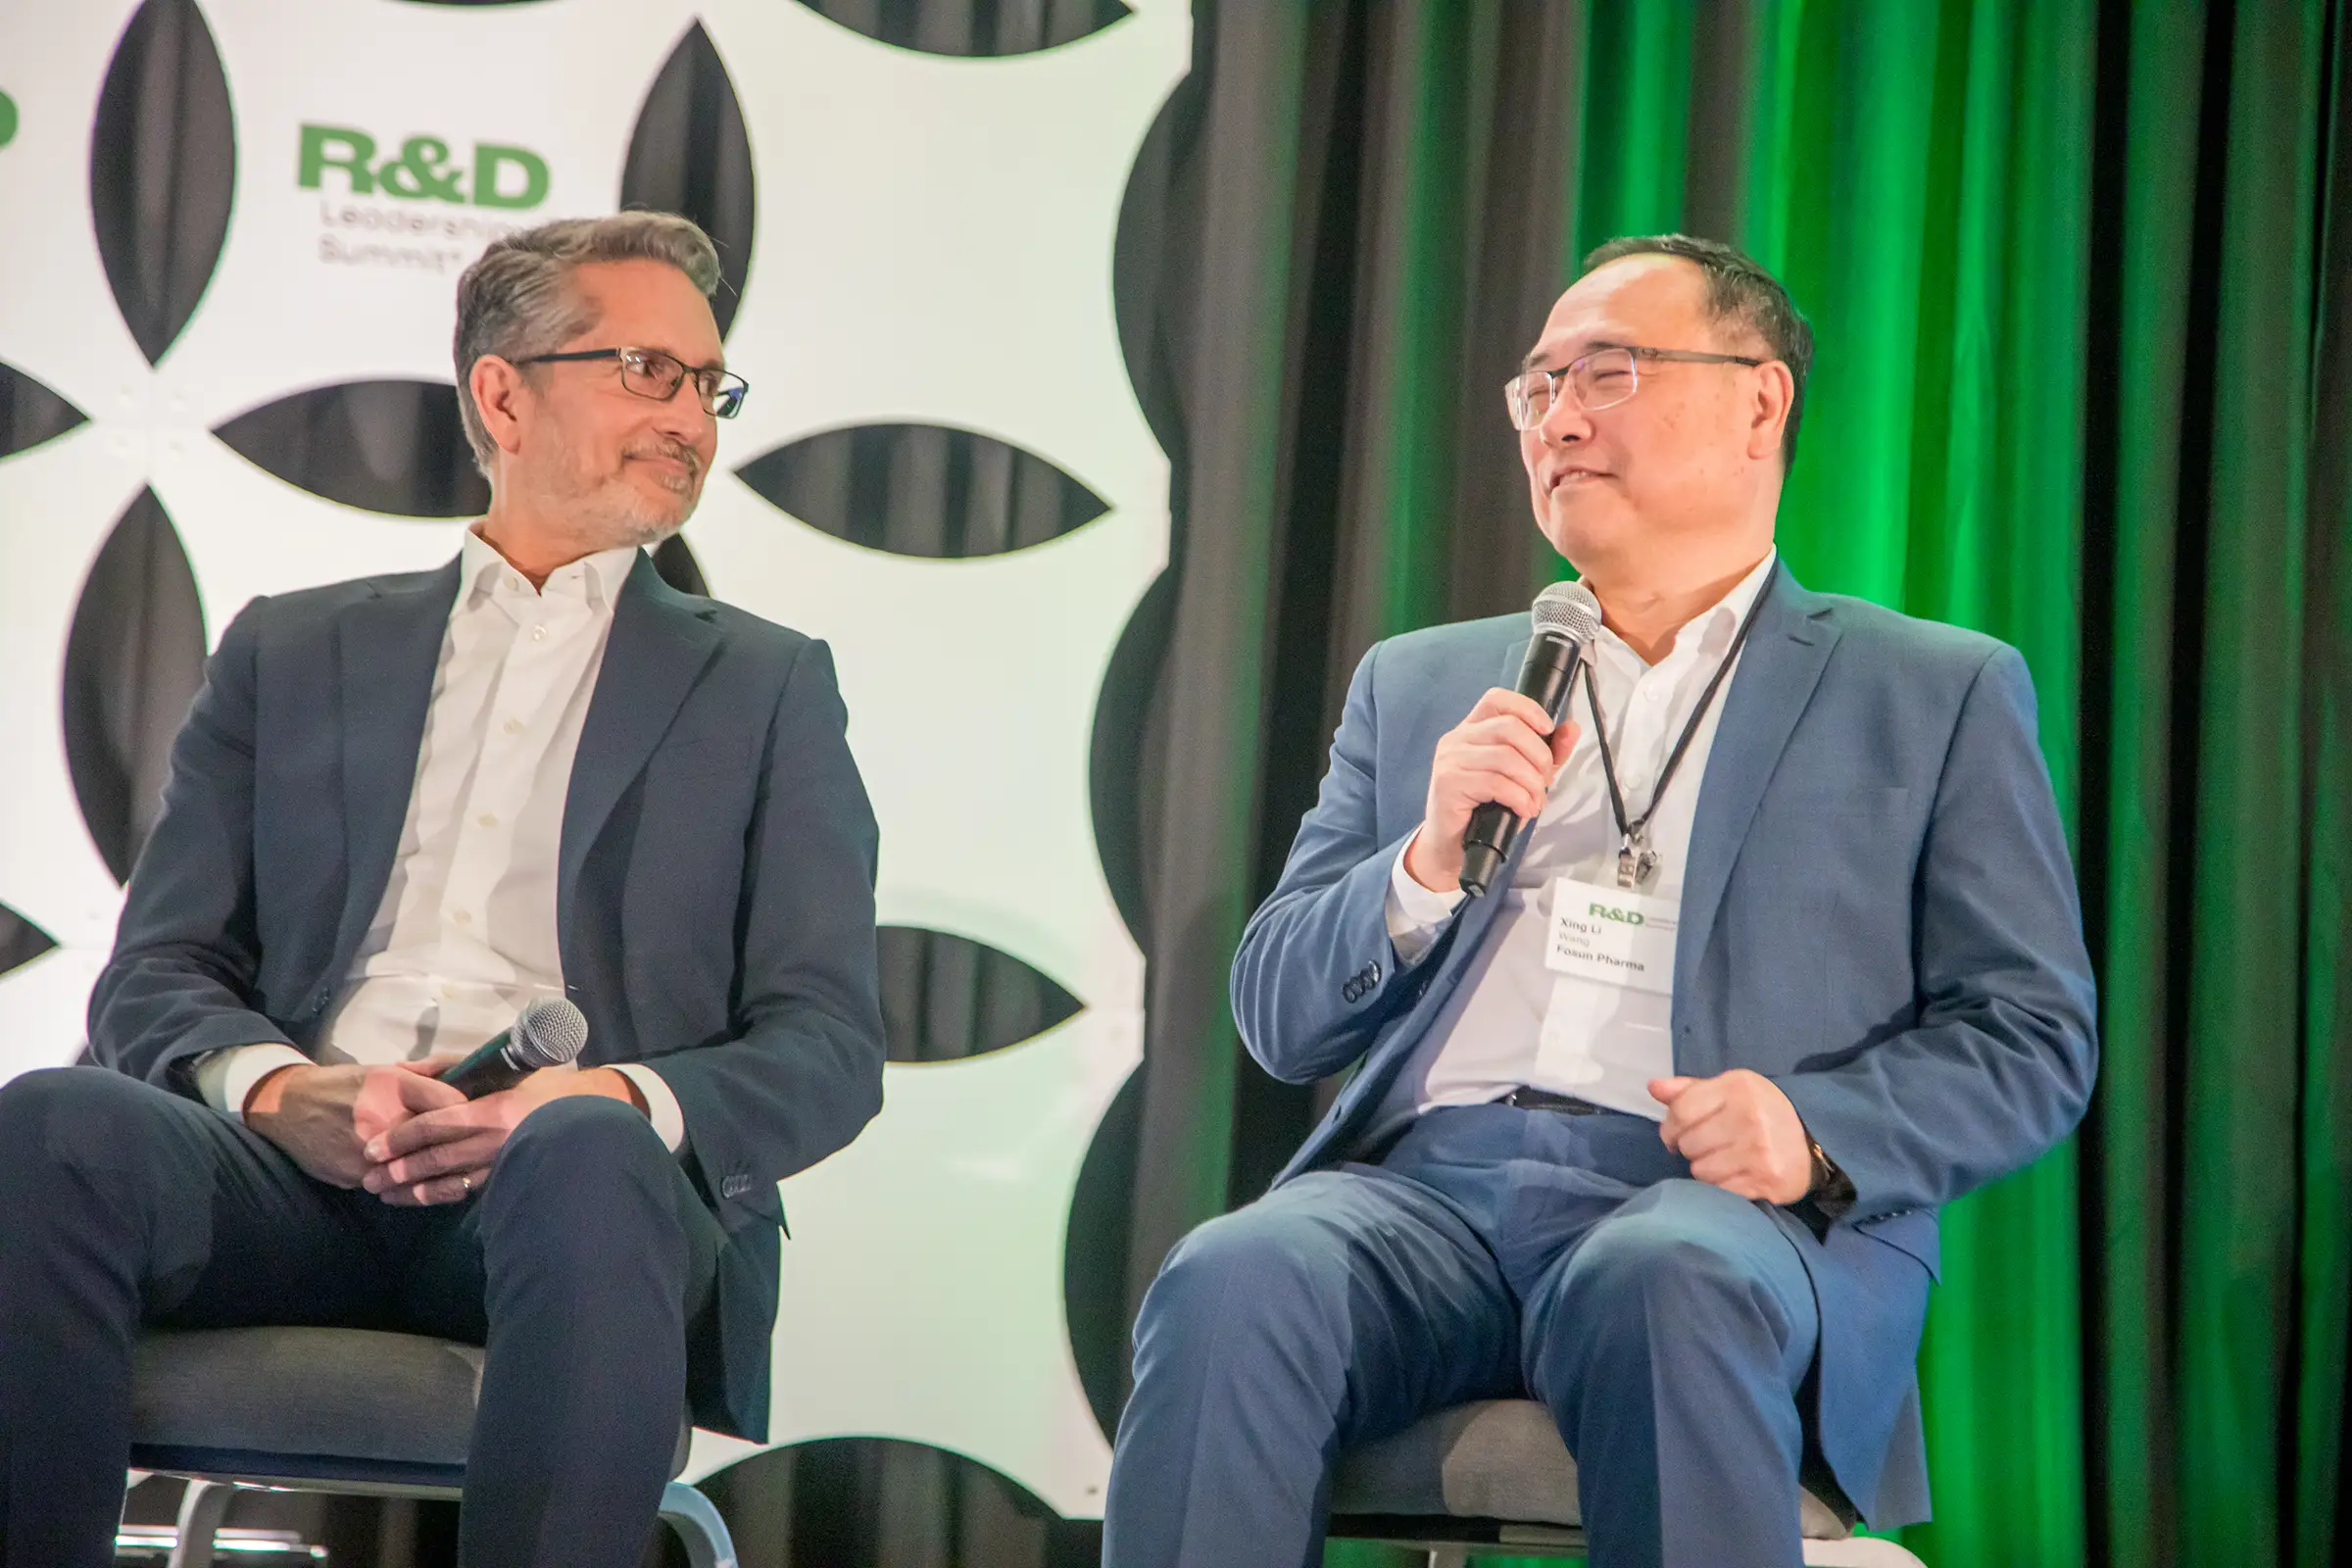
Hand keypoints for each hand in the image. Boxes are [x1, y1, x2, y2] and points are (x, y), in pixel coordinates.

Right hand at [244, 1057, 466, 1189]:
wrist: (288, 1108)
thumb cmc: (343, 1086)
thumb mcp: (383, 1072)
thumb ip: (424, 1076)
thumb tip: (464, 1076)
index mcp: (391, 1086)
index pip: (447, 1102)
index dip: (468, 1113)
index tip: (481, 1119)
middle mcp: (381, 1119)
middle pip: (437, 1140)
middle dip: (460, 1147)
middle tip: (479, 1151)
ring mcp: (367, 1152)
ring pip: (418, 1170)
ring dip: (439, 1174)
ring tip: (461, 1175)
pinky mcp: (355, 1176)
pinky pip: (393, 1185)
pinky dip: (410, 1186)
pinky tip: (424, 1184)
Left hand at [361, 1066, 643, 1205]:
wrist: (591, 1117)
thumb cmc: (545, 1089)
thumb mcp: (510, 1071)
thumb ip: (465, 1070)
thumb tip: (419, 1069)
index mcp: (493, 1110)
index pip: (436, 1125)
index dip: (401, 1137)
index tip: (374, 1147)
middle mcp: (495, 1142)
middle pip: (436, 1158)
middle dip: (398, 1170)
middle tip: (369, 1178)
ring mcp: (502, 1165)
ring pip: (447, 1182)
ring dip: (411, 1191)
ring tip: (383, 1194)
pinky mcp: (507, 1180)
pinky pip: (466, 1192)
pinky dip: (437, 1197)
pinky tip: (417, 1199)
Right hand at [1403, 688, 1580, 890]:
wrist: (1452, 845)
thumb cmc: (1485, 808)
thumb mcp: (1522, 776)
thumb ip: (1547, 752)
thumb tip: (1572, 728)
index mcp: (1472, 729)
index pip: (1497, 699)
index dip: (1528, 709)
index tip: (1547, 730)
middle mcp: (1457, 738)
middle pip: (1509, 728)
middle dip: (1538, 756)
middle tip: (1544, 782)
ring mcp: (1450, 759)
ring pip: (1506, 757)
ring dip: (1532, 783)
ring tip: (1535, 802)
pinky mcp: (1449, 783)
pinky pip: (1496, 783)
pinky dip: (1519, 798)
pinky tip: (1523, 810)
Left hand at [1650, 1069, 1812, 1204]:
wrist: (1812, 1138)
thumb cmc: (1761, 1111)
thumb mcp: (1729, 1090)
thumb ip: (1689, 1090)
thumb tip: (1653, 1087)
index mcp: (1738, 1088)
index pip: (1681, 1111)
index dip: (1669, 1127)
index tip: (1673, 1134)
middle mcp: (1750, 1117)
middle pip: (1688, 1144)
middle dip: (1690, 1148)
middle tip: (1708, 1146)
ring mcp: (1759, 1152)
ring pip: (1701, 1171)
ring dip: (1705, 1169)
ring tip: (1723, 1160)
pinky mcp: (1766, 1181)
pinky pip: (1720, 1190)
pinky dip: (1721, 1186)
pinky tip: (1735, 1174)